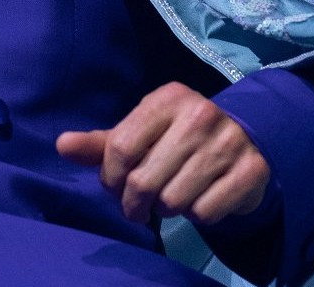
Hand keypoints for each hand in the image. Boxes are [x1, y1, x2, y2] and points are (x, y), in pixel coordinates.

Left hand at [55, 81, 271, 226]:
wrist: (243, 144)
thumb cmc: (176, 140)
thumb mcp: (139, 134)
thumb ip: (101, 143)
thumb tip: (61, 145)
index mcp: (168, 97)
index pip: (120, 147)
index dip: (109, 178)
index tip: (114, 188)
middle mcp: (201, 114)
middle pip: (144, 180)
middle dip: (134, 202)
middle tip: (140, 205)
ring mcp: (229, 141)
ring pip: (173, 201)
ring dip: (166, 210)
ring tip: (170, 198)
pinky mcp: (251, 170)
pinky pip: (206, 212)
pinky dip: (198, 215)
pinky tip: (200, 199)